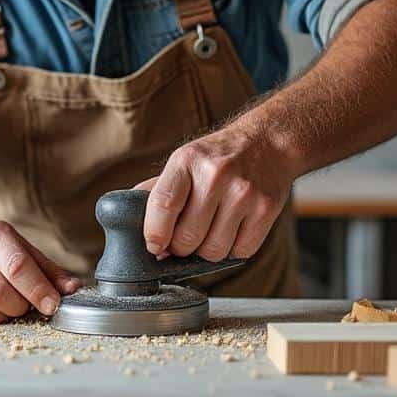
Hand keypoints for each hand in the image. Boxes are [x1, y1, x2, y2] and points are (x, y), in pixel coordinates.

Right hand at [0, 220, 80, 323]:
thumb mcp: (20, 251)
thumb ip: (48, 270)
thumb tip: (73, 288)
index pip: (17, 265)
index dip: (38, 289)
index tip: (53, 305)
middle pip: (1, 291)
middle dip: (22, 305)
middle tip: (27, 304)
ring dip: (7, 314)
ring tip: (9, 305)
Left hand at [134, 127, 294, 261]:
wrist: (268, 143)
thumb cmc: (217, 158)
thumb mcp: (183, 161)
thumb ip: (157, 190)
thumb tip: (129, 223)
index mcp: (186, 160)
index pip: (163, 205)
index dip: (154, 235)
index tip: (154, 246)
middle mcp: (215, 175)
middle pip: (187, 238)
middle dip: (181, 248)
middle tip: (184, 239)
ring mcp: (243, 193)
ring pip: (213, 251)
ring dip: (207, 251)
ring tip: (210, 232)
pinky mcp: (266, 210)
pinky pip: (240, 252)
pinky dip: (232, 250)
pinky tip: (232, 230)